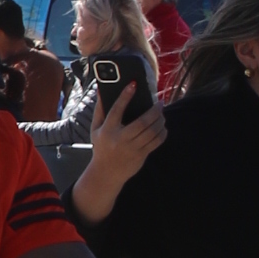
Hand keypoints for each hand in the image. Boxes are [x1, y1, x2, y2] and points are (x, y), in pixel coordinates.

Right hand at [74, 93, 166, 220]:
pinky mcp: (141, 155)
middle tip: (160, 103)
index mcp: (108, 130)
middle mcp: (120, 139)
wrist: (106, 172)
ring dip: (160, 120)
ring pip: (152, 131)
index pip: (117, 110)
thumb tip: (102, 90)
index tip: (133, 84)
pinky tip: (162, 127)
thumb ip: (99, 110)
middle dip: (155, 110)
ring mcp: (132, 148)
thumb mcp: (95, 129)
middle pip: (143, 122)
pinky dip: (163, 132)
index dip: (125, 96)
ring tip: (161, 114)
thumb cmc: (102, 146)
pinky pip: (156, 141)